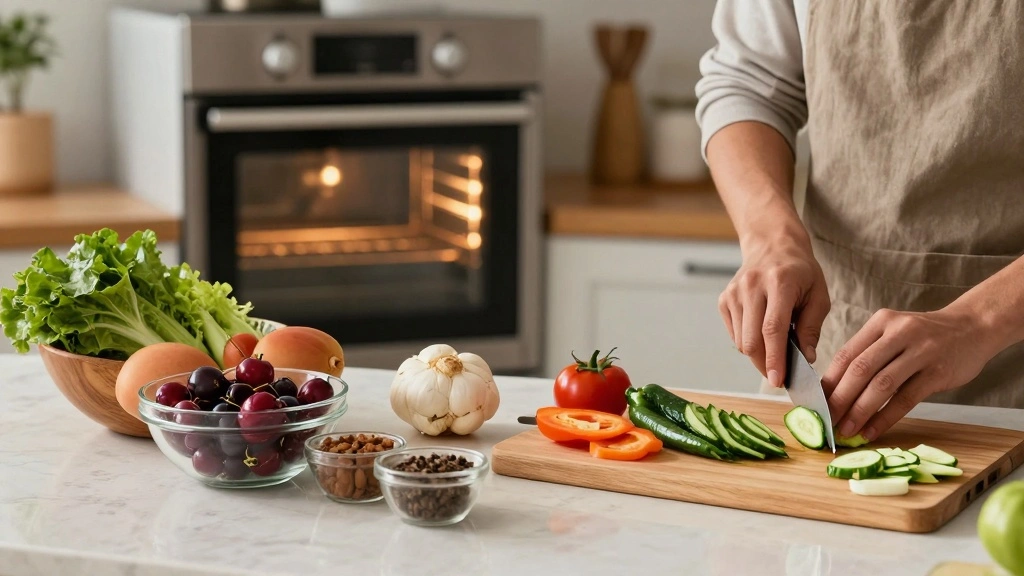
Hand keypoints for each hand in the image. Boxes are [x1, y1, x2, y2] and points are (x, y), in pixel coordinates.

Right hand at [718, 233, 830, 387]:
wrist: (772, 245)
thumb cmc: (800, 272)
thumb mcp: (818, 295)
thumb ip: (812, 327)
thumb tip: (806, 358)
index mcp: (780, 283)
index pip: (772, 329)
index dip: (775, 358)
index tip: (779, 381)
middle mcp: (752, 286)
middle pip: (752, 340)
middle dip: (765, 364)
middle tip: (780, 374)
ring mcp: (734, 292)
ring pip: (741, 341)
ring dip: (758, 354)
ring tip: (775, 347)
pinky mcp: (724, 299)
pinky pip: (734, 334)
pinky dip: (748, 341)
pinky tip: (761, 332)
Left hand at [824, 307, 998, 441]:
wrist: (973, 327)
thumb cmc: (925, 336)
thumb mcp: (894, 332)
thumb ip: (868, 353)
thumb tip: (835, 389)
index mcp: (881, 322)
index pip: (846, 354)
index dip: (828, 382)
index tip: (815, 403)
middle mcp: (898, 333)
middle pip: (860, 370)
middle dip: (839, 399)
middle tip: (826, 421)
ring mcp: (920, 352)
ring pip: (882, 386)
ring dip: (860, 412)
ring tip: (845, 430)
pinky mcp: (938, 372)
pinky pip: (906, 399)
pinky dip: (885, 418)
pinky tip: (871, 431)